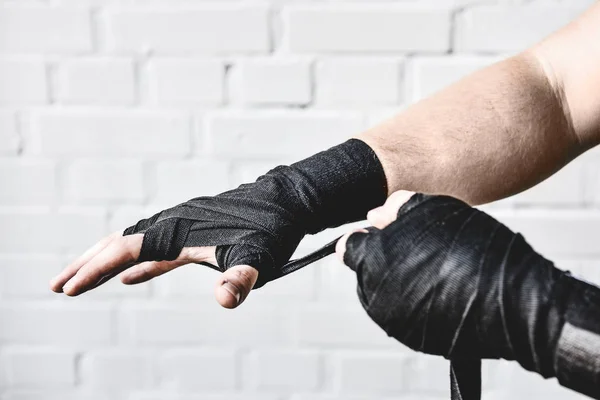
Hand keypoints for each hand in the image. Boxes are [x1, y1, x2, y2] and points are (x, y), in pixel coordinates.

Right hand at [50, 139, 386, 308]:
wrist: (290, 200)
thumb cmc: (274, 228)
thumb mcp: (259, 257)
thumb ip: (241, 278)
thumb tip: (225, 299)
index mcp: (177, 230)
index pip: (123, 251)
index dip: (93, 270)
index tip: (67, 288)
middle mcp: (173, 224)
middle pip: (118, 244)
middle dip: (87, 265)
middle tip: (58, 286)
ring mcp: (183, 227)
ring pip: (134, 245)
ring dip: (107, 263)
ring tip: (84, 280)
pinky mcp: (195, 233)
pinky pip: (156, 251)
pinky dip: (138, 265)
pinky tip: (131, 276)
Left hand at [336, 192, 570, 376]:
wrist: (513, 299)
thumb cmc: (474, 249)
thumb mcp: (431, 209)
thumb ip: (395, 208)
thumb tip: (374, 215)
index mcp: (372, 261)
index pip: (349, 248)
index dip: (366, 236)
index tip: (383, 232)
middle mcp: (376, 296)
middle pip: (368, 270)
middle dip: (386, 256)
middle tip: (422, 246)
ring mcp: (395, 322)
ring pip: (388, 291)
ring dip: (404, 278)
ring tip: (440, 266)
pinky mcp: (416, 339)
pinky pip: (407, 312)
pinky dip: (419, 300)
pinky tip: (446, 287)